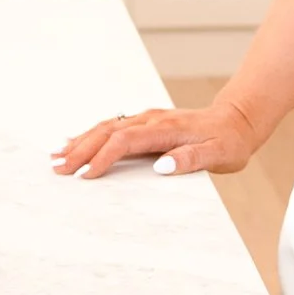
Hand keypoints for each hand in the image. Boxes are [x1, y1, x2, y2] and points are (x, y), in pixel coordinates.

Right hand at [52, 100, 257, 182]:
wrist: (237, 120)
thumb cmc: (229, 141)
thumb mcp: (219, 154)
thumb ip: (192, 159)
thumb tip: (161, 166)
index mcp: (166, 129)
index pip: (126, 141)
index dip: (103, 157)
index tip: (85, 175)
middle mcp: (152, 120)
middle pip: (108, 131)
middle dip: (81, 149)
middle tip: (58, 168)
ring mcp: (147, 119)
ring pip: (106, 127)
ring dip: (80, 141)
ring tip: (56, 156)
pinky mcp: (145, 123)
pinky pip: (112, 127)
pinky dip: (91, 135)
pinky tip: (75, 142)